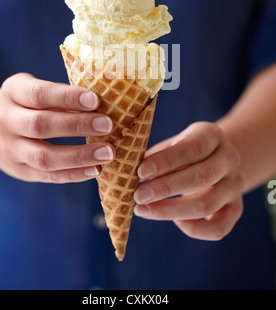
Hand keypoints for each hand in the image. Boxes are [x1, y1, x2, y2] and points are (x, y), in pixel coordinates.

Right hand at [0, 73, 114, 182]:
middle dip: (77, 125)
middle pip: (40, 125)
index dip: (67, 97)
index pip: (39, 94)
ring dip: (79, 156)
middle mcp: (7, 121)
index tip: (95, 99)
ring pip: (43, 157)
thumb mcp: (35, 88)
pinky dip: (74, 174)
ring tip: (107, 152)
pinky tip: (96, 169)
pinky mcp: (20, 171)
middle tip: (107, 124)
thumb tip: (101, 102)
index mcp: (13, 92)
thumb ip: (62, 94)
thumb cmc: (27, 103)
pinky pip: (48, 176)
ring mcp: (11, 149)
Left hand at [134, 122, 243, 239]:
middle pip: (201, 177)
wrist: (217, 157)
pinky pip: (219, 228)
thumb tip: (127, 170)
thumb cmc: (184, 151)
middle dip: (165, 188)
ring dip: (171, 211)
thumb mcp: (173, 144)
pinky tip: (174, 221)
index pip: (193, 148)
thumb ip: (155, 156)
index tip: (140, 172)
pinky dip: (194, 228)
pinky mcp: (236, 208)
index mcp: (212, 135)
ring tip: (143, 210)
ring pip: (207, 204)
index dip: (166, 161)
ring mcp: (235, 185)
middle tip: (137, 196)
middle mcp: (230, 159)